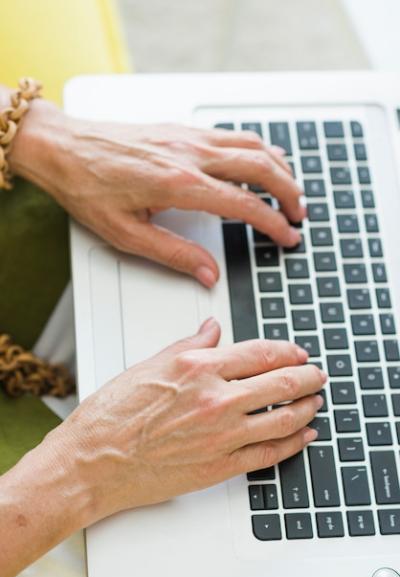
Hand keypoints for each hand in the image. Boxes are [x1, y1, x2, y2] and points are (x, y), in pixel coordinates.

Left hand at [9, 99, 303, 286]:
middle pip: (260, 167)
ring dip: (279, 168)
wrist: (63, 149)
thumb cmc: (88, 187)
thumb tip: (207, 273)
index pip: (244, 204)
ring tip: (291, 189)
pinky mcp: (182, 130)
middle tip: (300, 214)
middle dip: (288, 192)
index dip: (272, 223)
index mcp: (180, 185)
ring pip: (252, 145)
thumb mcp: (126, 234)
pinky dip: (257, 148)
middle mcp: (191, 154)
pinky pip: (232, 134)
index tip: (288, 236)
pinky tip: (263, 158)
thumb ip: (173, 254)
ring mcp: (188, 137)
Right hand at [55, 318, 324, 520]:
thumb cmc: (113, 415)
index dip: (287, 351)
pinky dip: (293, 444)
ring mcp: (221, 435)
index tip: (298, 352)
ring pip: (282, 418)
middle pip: (280, 383)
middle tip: (317, 375)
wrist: (94, 462)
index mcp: (198, 368)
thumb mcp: (151, 365)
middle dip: (307, 377)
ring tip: (315, 401)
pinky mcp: (219, 467)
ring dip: (306, 408)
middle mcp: (215, 399)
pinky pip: (269, 454)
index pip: (259, 353)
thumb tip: (212, 329)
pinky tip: (302, 436)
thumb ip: (189, 345)